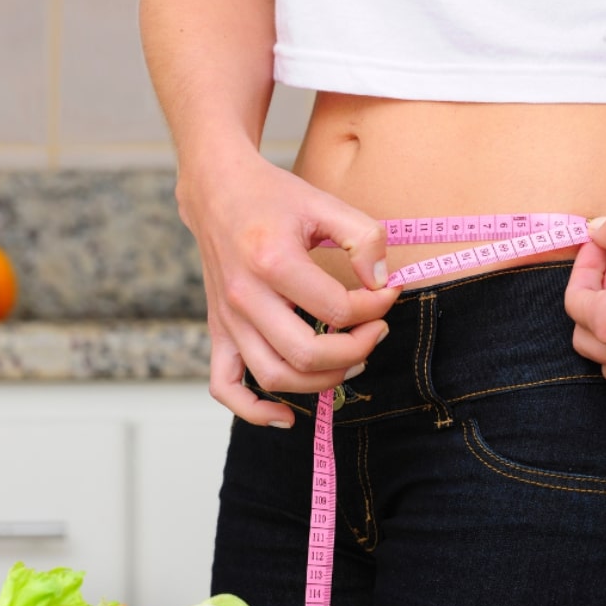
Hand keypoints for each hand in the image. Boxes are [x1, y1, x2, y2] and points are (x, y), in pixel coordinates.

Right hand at [179, 153, 399, 426]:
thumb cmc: (273, 197)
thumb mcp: (325, 202)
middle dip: (355, 351)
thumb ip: (364, 238)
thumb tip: (381, 285)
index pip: (336, 308)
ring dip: (322, 382)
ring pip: (275, 377)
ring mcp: (227, 319)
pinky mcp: (218, 331)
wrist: (217, 191)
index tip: (388, 293)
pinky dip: (254, 411)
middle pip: (306, 354)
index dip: (374, 307)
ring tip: (351, 361)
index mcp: (272, 260)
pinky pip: (225, 387)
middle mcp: (244, 296)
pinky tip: (288, 415)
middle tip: (377, 331)